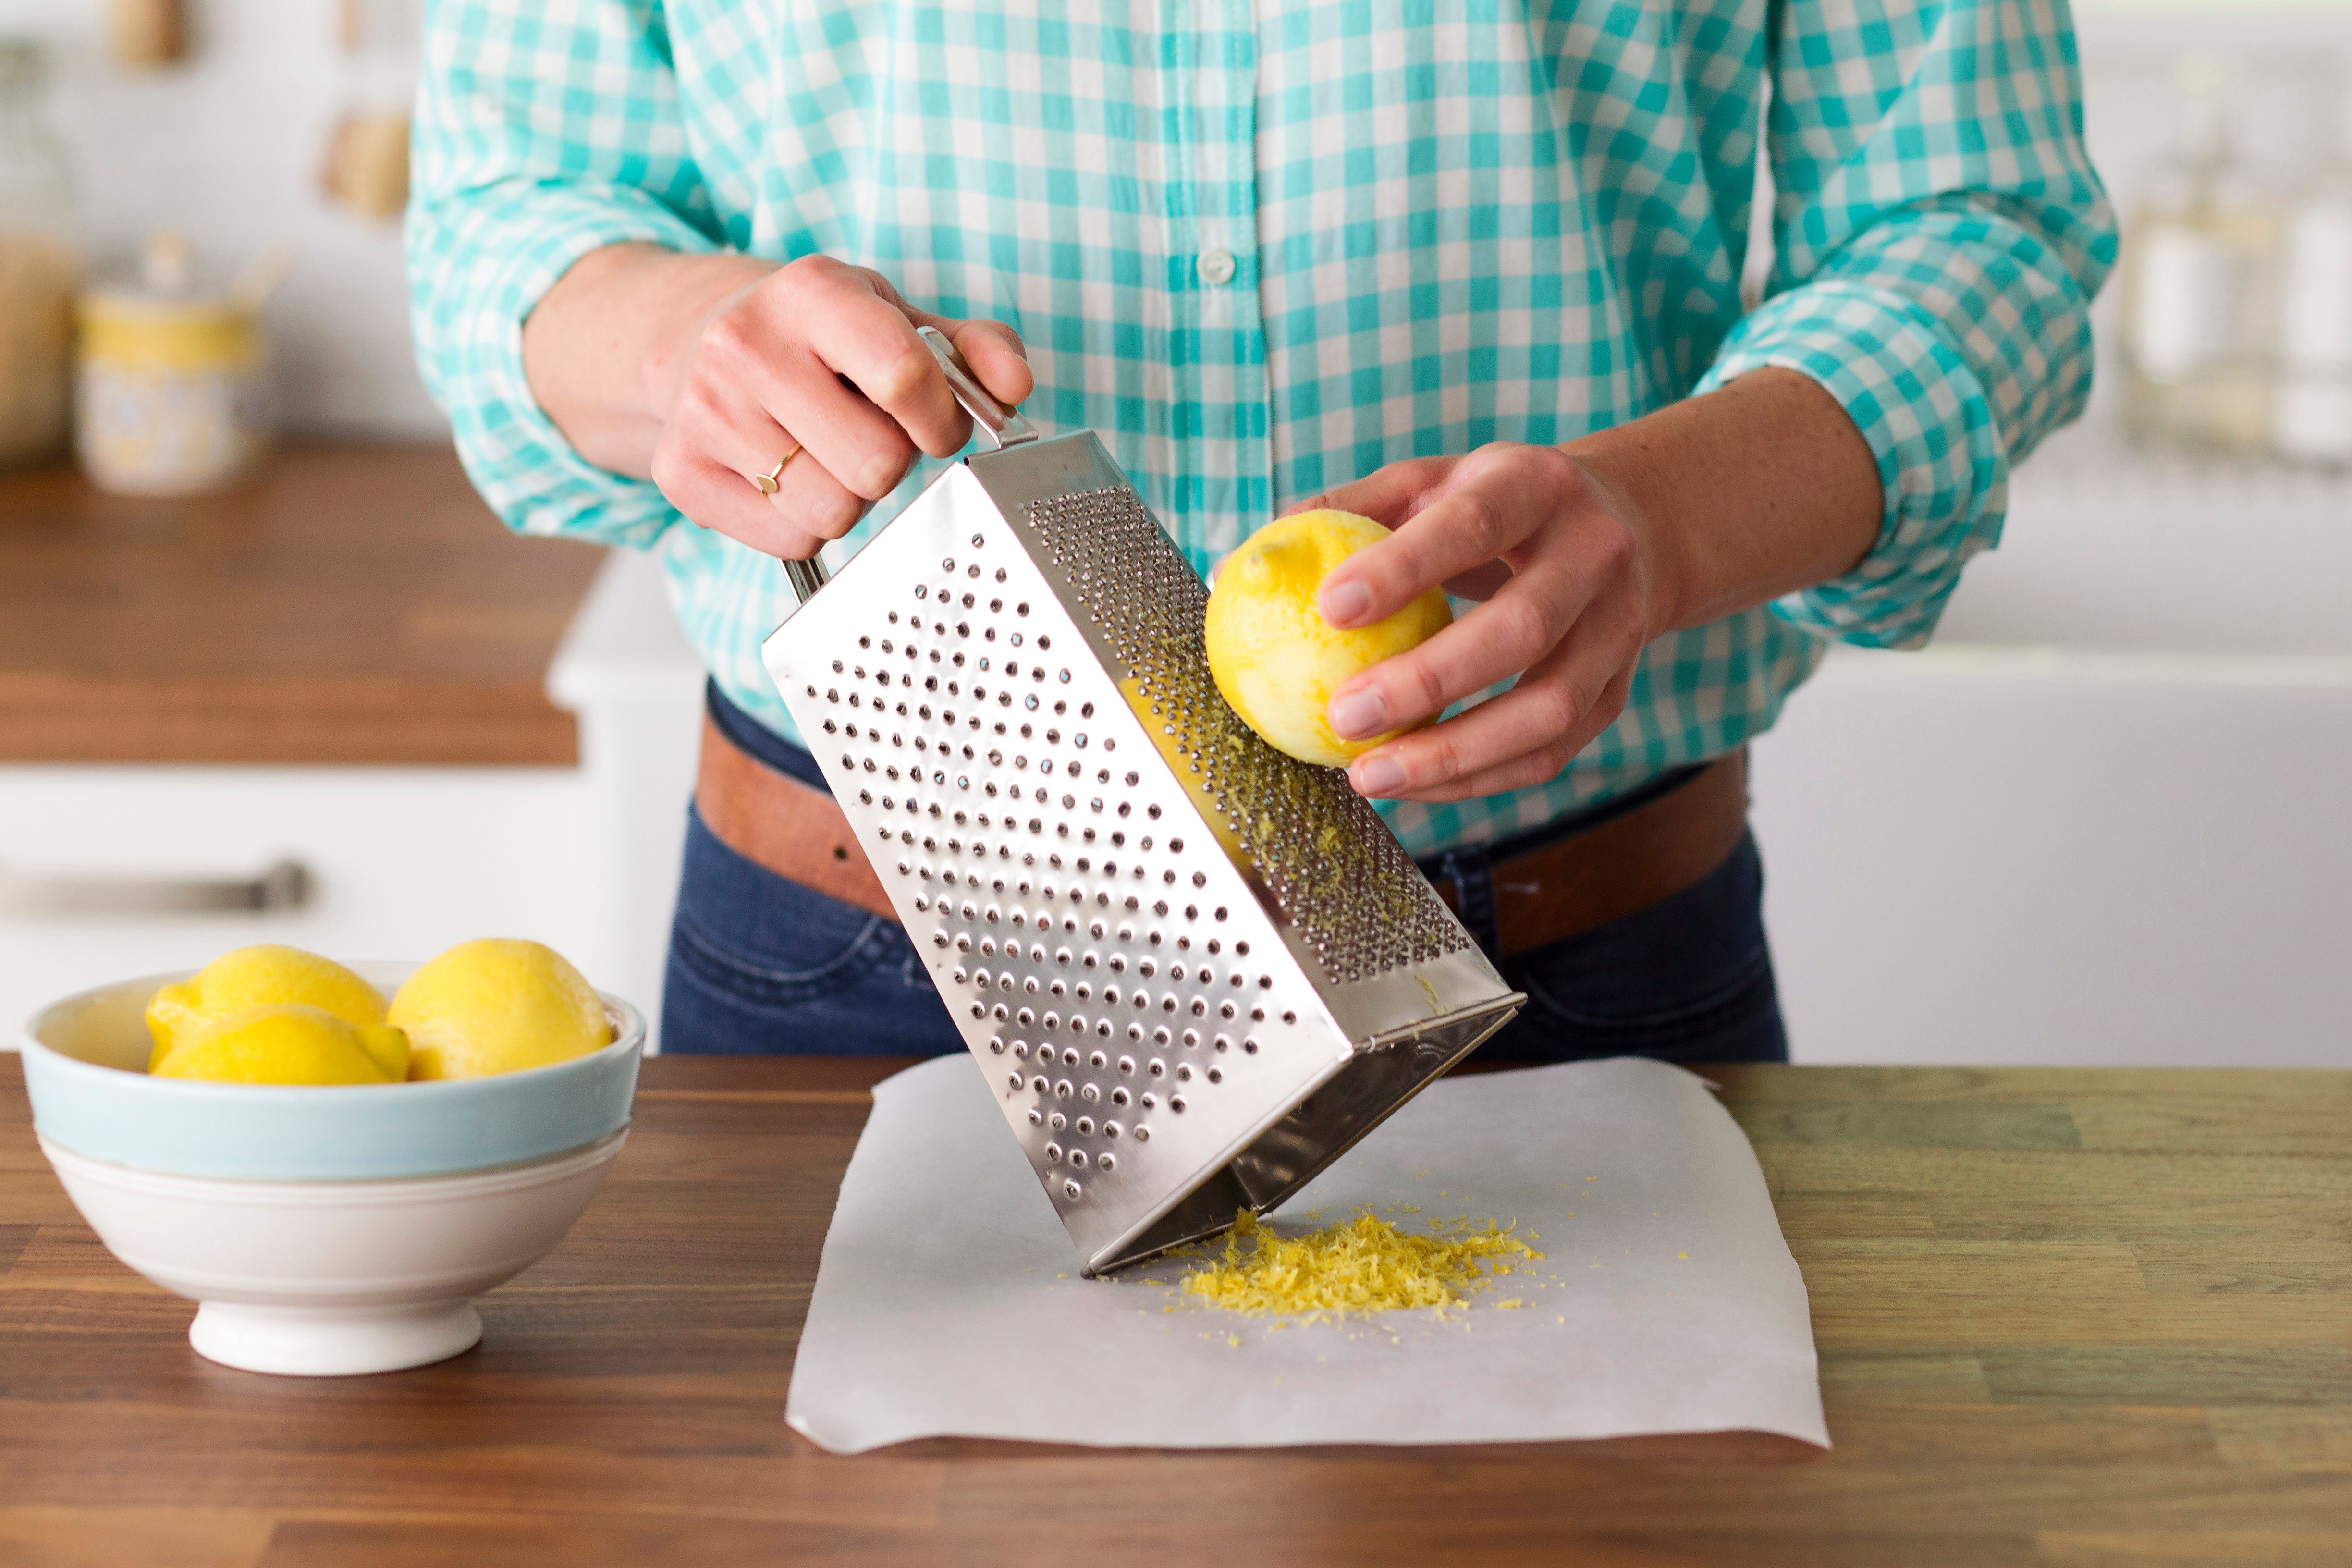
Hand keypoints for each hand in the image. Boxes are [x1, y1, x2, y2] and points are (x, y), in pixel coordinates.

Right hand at [647, 255, 1031, 558]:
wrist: (695, 339)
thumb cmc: (819, 338)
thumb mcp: (898, 319)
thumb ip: (974, 349)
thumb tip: (1014, 387)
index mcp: (812, 292)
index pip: (906, 376)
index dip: (942, 420)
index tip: (937, 423)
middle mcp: (746, 344)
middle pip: (877, 464)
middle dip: (892, 462)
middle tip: (870, 435)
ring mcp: (706, 410)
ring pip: (834, 513)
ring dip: (850, 498)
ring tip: (827, 453)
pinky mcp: (681, 471)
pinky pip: (790, 540)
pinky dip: (805, 526)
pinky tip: (788, 477)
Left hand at [1300, 443, 1665, 802]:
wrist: (1627, 527)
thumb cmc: (1491, 508)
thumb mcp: (1427, 484)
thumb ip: (1339, 515)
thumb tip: (1234, 571)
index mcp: (1537, 486)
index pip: (1473, 523)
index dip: (1404, 567)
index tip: (1330, 607)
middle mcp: (1593, 555)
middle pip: (1522, 629)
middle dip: (1429, 681)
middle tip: (1342, 716)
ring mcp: (1617, 629)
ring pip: (1548, 708)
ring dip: (1455, 754)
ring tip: (1369, 776)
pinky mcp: (1617, 692)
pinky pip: (1550, 753)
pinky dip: (1478, 779)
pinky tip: (1413, 785)